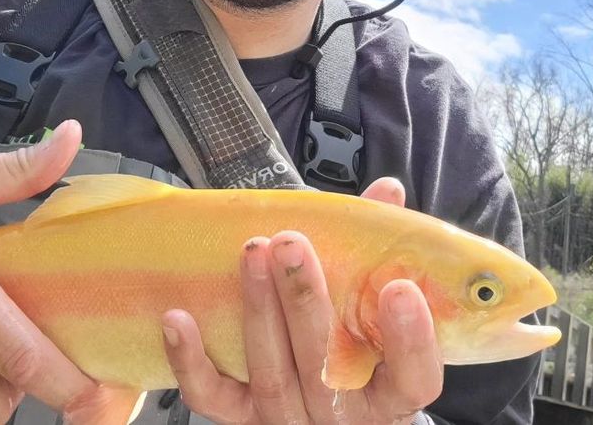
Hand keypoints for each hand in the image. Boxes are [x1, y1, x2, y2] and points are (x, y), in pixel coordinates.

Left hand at [161, 178, 443, 423]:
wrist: (329, 409)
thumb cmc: (358, 344)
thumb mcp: (377, 307)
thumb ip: (381, 250)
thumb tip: (386, 191)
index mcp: (389, 391)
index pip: (413, 378)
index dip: (411, 339)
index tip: (399, 289)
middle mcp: (343, 415)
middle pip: (324, 366)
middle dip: (304, 300)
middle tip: (290, 244)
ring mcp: (290, 420)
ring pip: (272, 374)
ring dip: (258, 310)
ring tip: (252, 253)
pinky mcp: (244, 421)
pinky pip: (213, 398)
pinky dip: (192, 360)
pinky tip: (179, 319)